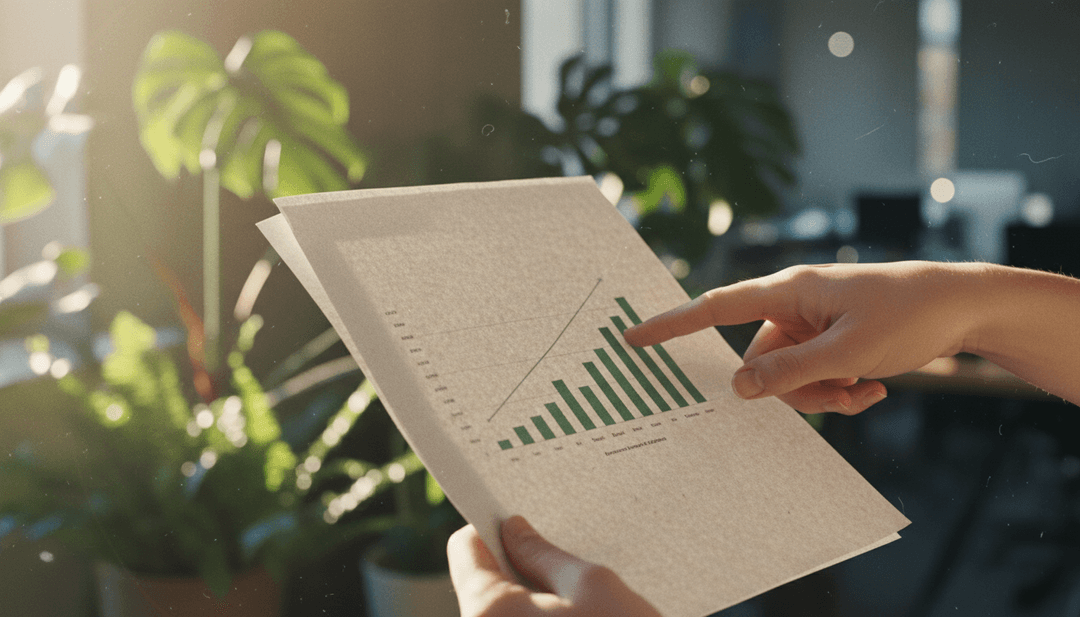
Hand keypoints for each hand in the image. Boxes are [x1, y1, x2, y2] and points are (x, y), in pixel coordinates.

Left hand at [447, 516, 661, 616]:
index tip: (517, 519)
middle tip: (562, 563)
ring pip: (503, 612)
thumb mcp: (591, 585)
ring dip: (534, 601)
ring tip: (580, 603)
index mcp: (489, 611)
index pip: (465, 549)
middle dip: (518, 567)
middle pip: (483, 583)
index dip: (491, 526)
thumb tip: (514, 530)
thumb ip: (544, 553)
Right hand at [624, 261, 994, 413]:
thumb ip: (789, 373)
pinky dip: (839, 390)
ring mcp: (812, 324)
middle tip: (838, 394)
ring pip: (789, 375)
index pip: (714, 309)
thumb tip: (738, 390)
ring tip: (864, 392)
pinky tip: (874, 391)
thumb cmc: (907, 312)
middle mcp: (793, 306)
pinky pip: (815, 376)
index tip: (632, 338)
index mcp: (786, 291)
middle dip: (793, 390)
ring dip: (822, 394)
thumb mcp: (847, 351)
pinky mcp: (832, 339)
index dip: (671, 326)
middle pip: (760, 361)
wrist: (964, 306)